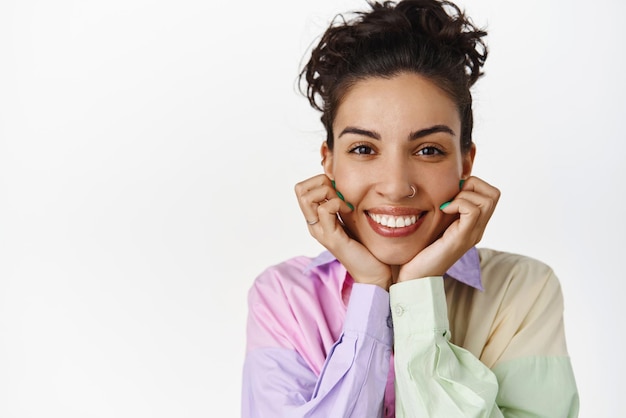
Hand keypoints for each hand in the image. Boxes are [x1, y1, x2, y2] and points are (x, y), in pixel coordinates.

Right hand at [295, 174, 391, 288]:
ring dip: (329, 193)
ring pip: (307, 197)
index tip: (337, 191)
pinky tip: (350, 211)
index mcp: (316, 219)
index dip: (318, 181)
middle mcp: (313, 224)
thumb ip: (341, 203)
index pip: (302, 188)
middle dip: (321, 183)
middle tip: (339, 195)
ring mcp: (320, 231)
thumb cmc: (364, 245)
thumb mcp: (349, 218)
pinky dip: (338, 204)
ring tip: (344, 204)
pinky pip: (325, 210)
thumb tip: (340, 182)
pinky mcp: (331, 238)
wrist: (372, 272)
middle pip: (300, 189)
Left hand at [397, 176, 499, 281]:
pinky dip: (459, 203)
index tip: (452, 193)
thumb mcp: (436, 222)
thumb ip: (446, 208)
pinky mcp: (463, 237)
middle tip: (452, 197)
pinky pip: (473, 210)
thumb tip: (448, 185)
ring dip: (465, 194)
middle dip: (472, 185)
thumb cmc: (421, 250)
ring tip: (448, 206)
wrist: (417, 275)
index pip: (490, 194)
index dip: (473, 185)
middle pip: (494, 194)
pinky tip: (444, 210)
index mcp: (473, 224)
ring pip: (488, 199)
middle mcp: (478, 229)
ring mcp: (473, 234)